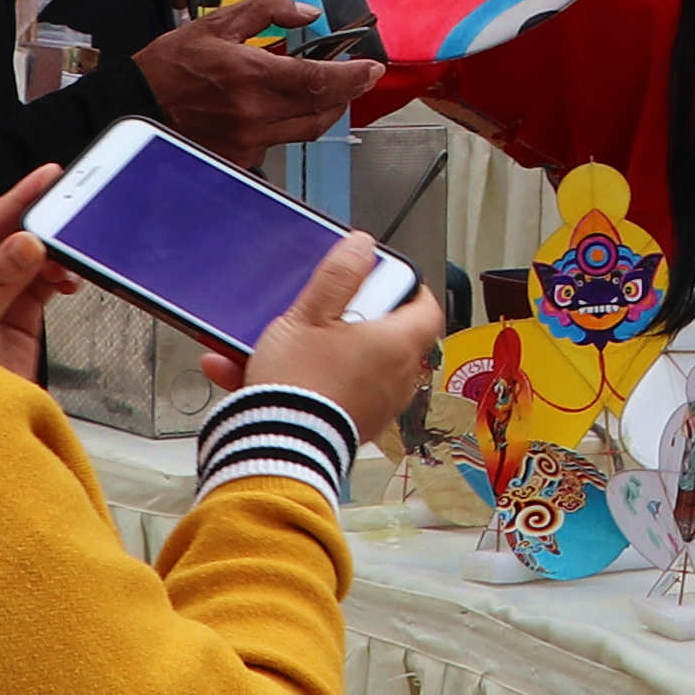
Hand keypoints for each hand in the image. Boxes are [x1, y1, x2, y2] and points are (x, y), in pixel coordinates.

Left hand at [0, 164, 69, 376]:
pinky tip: (69, 277)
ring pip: (29, 260)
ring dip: (53, 255)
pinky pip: (42, 285)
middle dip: (39, 227)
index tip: (46, 180)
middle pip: (6, 239)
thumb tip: (27, 242)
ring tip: (70, 255)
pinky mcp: (16, 317)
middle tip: (71, 209)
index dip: (15, 201)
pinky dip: (59, 278)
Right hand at [137, 0, 373, 156]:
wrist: (133, 106)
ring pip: (306, 129)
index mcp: (251, 77)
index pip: (319, 80)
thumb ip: (266, 11)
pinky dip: (290, 124)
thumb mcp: (215, 24)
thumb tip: (307, 12)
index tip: (372, 68)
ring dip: (324, 110)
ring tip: (325, 90)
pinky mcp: (240, 158)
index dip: (353, 76)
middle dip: (346, 93)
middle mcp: (255, 115)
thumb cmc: (171, 64)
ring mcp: (248, 142)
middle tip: (355, 77)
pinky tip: (283, 108)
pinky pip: (281, 142)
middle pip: (322, 110)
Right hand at [207, 231, 446, 440]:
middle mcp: (399, 378)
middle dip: (358, 321)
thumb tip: (362, 246)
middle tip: (330, 311)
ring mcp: (380, 406)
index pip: (427, 308)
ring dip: (328, 352)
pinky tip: (268, 376)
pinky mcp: (356, 426)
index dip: (410, 289)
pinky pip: (339, 393)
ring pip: (360, 366)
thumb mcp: (311, 314)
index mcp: (397, 344)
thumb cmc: (299, 383)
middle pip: (391, 336)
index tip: (389, 281)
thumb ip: (339, 276)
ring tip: (286, 346)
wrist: (279, 448)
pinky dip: (315, 382)